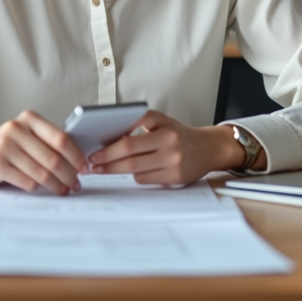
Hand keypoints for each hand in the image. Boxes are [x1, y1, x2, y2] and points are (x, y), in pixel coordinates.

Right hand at [0, 110, 85, 194]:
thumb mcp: (24, 136)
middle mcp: (16, 129)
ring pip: (41, 172)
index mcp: (28, 119)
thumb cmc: (2, 147)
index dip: (76, 155)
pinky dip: (37, 188)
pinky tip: (41, 190)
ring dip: (56, 185)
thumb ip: (45, 142)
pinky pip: (26, 181)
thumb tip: (76, 160)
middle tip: (76, 184)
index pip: (60, 138)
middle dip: (68, 175)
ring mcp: (4, 146)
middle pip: (52, 157)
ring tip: (63, 190)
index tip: (85, 167)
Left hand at [85, 110, 250, 185]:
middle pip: (128, 150)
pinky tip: (129, 173)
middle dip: (106, 158)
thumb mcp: (161, 123)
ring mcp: (173, 159)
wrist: (209, 148)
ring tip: (101, 170)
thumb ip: (139, 126)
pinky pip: (146, 179)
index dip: (109, 141)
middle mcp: (168, 139)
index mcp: (162, 122)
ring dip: (114, 170)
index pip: (130, 128)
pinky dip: (134, 176)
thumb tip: (107, 139)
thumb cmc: (179, 134)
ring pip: (135, 168)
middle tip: (92, 163)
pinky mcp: (175, 176)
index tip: (93, 148)